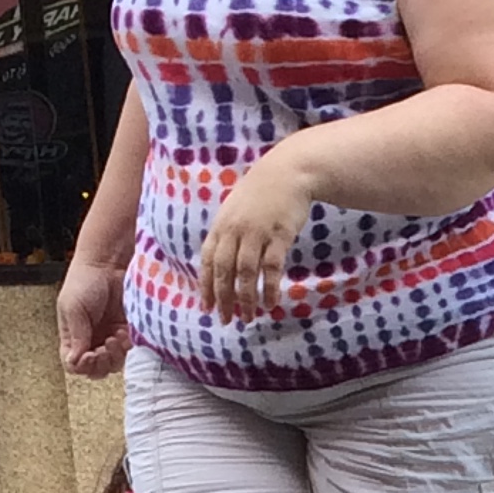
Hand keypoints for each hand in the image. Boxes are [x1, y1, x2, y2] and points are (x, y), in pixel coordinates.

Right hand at [57, 257, 132, 378]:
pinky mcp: (129, 334)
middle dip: (102, 363)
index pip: (74, 365)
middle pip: (96, 370)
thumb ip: (75, 336)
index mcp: (73, 337)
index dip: (82, 366)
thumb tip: (73, 362)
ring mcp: (111, 339)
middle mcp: (92, 341)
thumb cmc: (85, 280)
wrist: (109, 264)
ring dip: (116, 355)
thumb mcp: (73, 308)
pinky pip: (130, 353)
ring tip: (115, 336)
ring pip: (115, 365)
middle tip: (104, 346)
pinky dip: (128, 347)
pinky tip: (125, 332)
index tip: (89, 354)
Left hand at [196, 149, 318, 322]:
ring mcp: (257, 233)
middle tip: (226, 319)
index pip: (209, 260)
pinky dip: (269, 288)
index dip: (206, 286)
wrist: (287, 173)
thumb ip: (227, 234)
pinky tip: (271, 304)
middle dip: (223, 298)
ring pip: (245, 272)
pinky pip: (271, 268)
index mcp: (222, 225)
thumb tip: (221, 262)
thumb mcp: (235, 209)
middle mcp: (235, 230)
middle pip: (224, 270)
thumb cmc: (261, 193)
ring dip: (246, 298)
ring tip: (249, 317)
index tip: (207, 307)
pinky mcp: (279, 236)